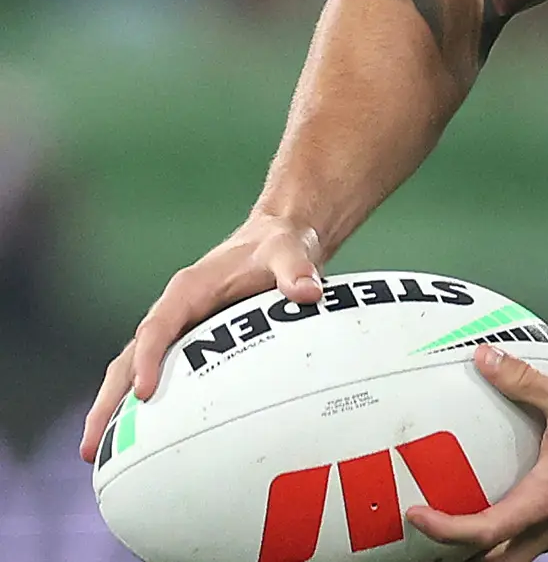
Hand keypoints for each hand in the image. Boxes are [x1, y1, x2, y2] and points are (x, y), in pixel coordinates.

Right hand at [78, 211, 322, 461]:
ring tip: (94, 454)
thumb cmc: (277, 247)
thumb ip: (295, 270)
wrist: (276, 240)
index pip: (158, 327)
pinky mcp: (187, 344)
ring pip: (132, 371)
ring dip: (112, 409)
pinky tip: (138, 443)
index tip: (145, 392)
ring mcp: (176, 330)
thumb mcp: (288, 251)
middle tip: (92, 444)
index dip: (149, 358)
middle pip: (129, 358)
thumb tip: (309, 292)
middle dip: (108, 400)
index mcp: (188, 290)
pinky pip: (158, 376)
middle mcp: (173, 312)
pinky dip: (140, 405)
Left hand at [407, 345, 547, 560]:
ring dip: (479, 548)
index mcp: (541, 503)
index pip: (479, 534)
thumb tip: (485, 360)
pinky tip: (498, 503)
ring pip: (509, 557)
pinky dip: (502, 535)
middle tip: (427, 532)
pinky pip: (525, 542)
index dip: (442, 529)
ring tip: (453, 524)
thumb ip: (523, 381)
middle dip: (454, 554)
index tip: (417, 513)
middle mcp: (547, 527)